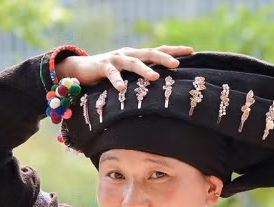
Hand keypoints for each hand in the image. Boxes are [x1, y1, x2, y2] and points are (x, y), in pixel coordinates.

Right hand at [55, 45, 193, 91]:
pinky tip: (123, 89)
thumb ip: (141, 77)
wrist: (81, 68)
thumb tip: (163, 88)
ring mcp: (116, 59)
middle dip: (164, 58)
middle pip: (149, 53)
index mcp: (137, 55)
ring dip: (144, 69)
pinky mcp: (102, 66)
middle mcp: (129, 54)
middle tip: (177, 65)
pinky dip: (117, 81)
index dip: (174, 50)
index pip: (158, 50)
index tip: (192, 52)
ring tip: (155, 77)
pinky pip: (111, 74)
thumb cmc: (108, 74)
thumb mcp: (128, 74)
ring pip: (133, 62)